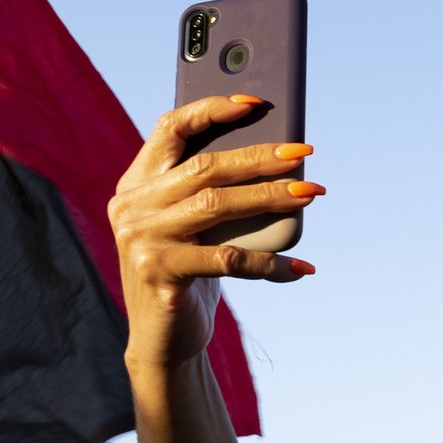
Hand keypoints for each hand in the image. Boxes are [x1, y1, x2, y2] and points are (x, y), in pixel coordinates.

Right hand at [109, 96, 323, 364]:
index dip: (211, 109)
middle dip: (260, 156)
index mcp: (136, 184)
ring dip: (271, 196)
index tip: (255, 103)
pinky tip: (300, 265)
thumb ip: (210, 191)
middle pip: (205, 166)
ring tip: (311, 192)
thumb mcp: (192, 225)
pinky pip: (228, 259)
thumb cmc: (188, 271)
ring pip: (217, 205)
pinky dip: (269, 263)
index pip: (169, 128)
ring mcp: (141, 240)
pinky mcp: (160, 274)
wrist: (162, 339)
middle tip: (303, 152)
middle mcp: (132, 206)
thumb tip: (279, 155)